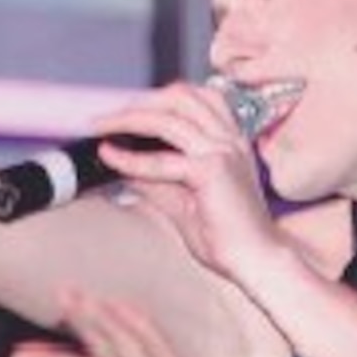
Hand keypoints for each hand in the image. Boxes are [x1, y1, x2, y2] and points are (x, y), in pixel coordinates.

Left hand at [86, 80, 291, 288]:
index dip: (155, 99)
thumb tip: (123, 167)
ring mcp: (223, 151)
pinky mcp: (213, 171)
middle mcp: (228, 139)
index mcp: (227, 141)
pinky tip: (111, 158)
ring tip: (100, 128)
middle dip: (137, 102)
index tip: (122, 111)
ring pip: (168, 119)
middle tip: (104, 118)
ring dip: (128, 119)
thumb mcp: (181, 200)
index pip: (192, 100)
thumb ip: (154, 181)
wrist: (255, 259)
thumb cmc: (227, 235)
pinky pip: (162, 160)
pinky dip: (131, 158)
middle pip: (179, 97)